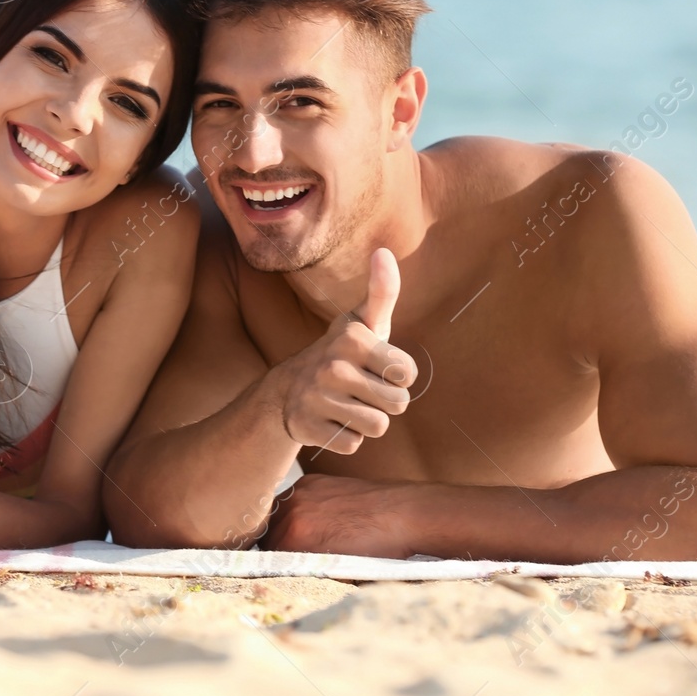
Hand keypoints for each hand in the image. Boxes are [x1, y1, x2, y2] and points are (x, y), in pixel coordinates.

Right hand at [262, 473, 412, 557]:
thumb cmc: (378, 550)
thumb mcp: (338, 572)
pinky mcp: (312, 481)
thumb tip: (290, 572)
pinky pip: (292, 499)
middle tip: (292, 556)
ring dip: (284, 526)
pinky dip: (298, 510)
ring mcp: (302, 492)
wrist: (403, 516)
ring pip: (277, 514)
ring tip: (304, 538)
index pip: (266, 556)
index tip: (280, 569)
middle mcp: (293, 512)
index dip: (274, 565)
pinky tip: (316, 519)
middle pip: (266, 534)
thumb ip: (307, 570)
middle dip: (276, 546)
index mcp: (295, 539)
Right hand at [273, 248, 416, 454]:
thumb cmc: (342, 353)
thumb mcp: (363, 323)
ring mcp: (317, 398)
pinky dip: (346, 437)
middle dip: (385, 401)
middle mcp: (332, 366)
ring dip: (368, 421)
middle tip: (362, 389)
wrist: (288, 389)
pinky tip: (331, 420)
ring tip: (348, 405)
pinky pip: (353, 445)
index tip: (377, 368)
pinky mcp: (307, 427)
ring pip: (377, 427)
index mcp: (353, 339)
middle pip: (397, 404)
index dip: (398, 376)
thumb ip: (382, 291)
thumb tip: (383, 251)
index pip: (408, 374)